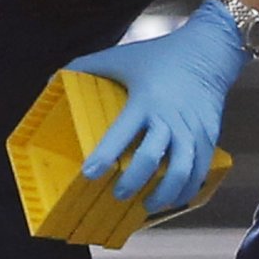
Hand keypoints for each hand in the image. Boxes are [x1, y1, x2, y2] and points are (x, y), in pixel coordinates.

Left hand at [65, 0, 249, 215]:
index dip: (105, 156)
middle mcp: (169, 117)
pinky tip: (173, 198)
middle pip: (151, 158)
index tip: (89, 174)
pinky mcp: (209, 136)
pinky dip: (188, 189)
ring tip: (147, 205)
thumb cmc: (158, 56)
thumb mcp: (120, 57)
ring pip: (182, 171)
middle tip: (118, 195)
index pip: (122, 132)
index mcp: (144, 100)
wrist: (207, 53)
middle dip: (133, 182)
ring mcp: (192, 129)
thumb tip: (49, 82)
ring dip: (164, 193)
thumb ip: (84, 66)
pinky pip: (201, 169)